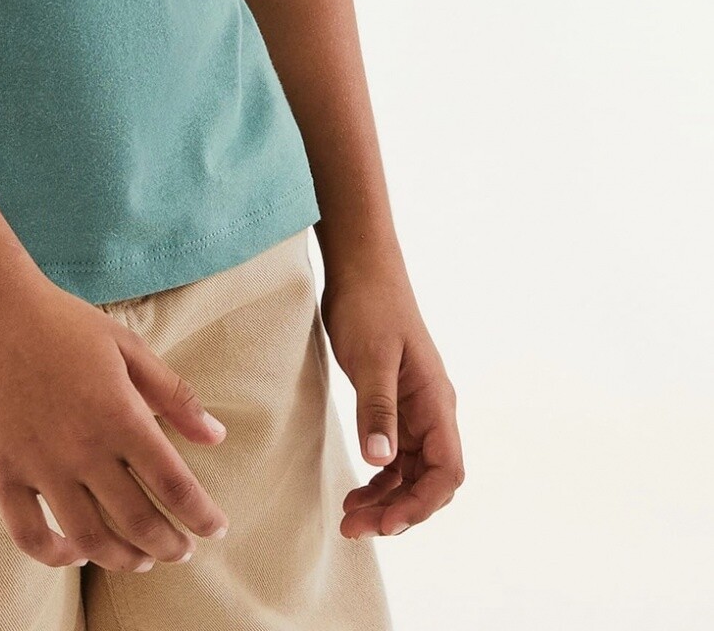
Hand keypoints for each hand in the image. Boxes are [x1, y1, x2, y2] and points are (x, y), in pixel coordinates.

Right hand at [0, 270, 232, 572]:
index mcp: (120, 414)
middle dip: (169, 545)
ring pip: (89, 539)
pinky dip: (56, 556)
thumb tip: (217, 436)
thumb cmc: (59, 320)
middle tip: (180, 550)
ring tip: (138, 559)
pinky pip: (29, 534)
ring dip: (122, 559)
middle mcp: (84, 448)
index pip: (175, 484)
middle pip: (137, 520)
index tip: (215, 528)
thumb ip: (173, 394)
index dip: (201, 516)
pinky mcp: (0, 471)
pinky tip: (74, 552)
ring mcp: (39, 464)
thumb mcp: (125, 344)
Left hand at [318, 258, 464, 539]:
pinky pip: (394, 457)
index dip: (421, 504)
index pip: (446, 471)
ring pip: (410, 474)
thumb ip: (377, 408)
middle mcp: (431, 412)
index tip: (386, 522)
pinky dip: (378, 480)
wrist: (360, 268)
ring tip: (351, 520)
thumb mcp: (371, 357)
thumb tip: (381, 461)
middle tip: (356, 529)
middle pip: (429, 481)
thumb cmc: (370, 305)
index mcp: (436, 401)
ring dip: (386, 501)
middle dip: (398, 510)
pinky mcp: (393, 406)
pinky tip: (356, 493)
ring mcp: (413, 410)